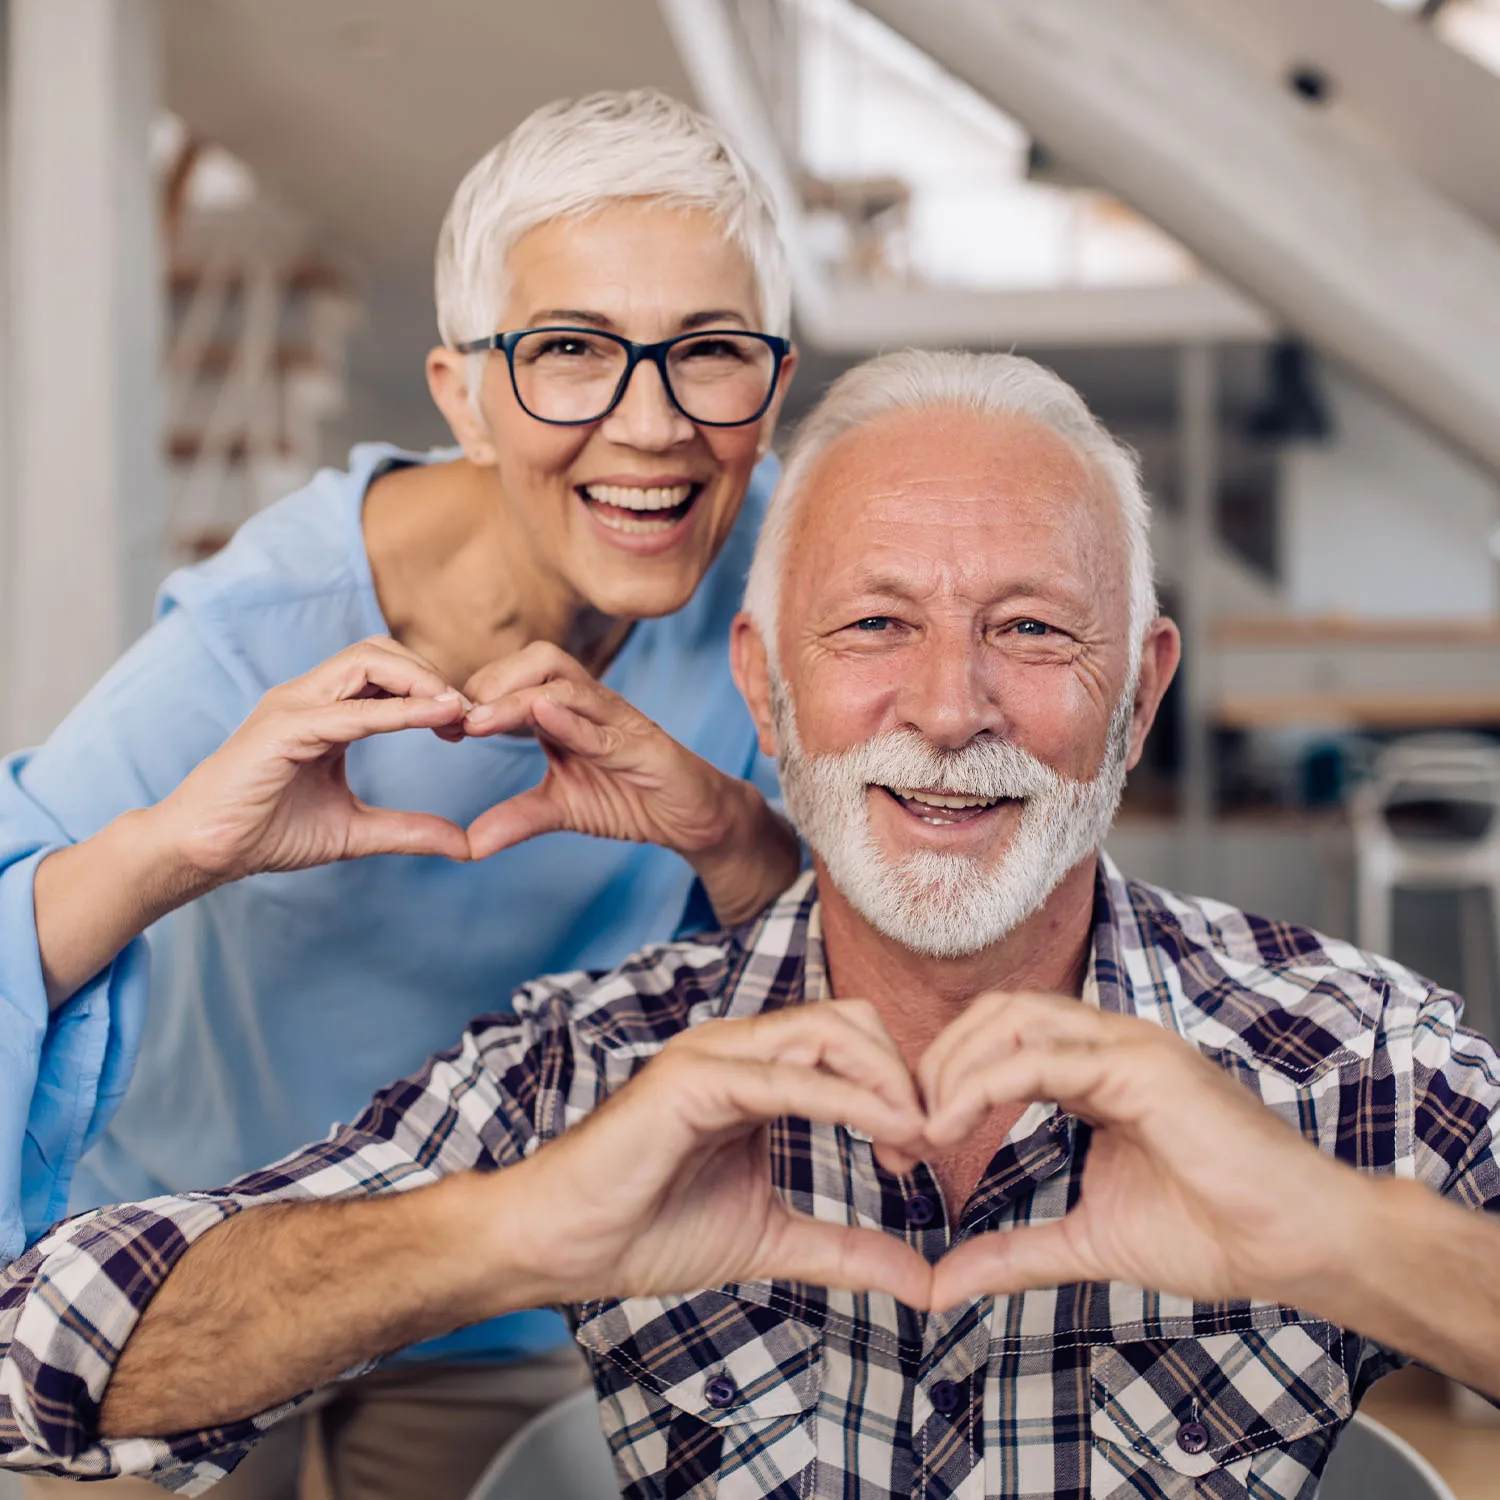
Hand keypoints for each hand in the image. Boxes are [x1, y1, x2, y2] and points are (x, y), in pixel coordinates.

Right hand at [156, 636, 471, 887]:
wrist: (203, 852)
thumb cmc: (266, 833)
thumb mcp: (355, 831)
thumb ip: (408, 831)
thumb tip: (465, 845)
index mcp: (324, 711)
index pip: (386, 673)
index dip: (431, 689)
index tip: (466, 725)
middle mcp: (309, 698)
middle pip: (381, 652)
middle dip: (431, 674)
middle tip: (468, 714)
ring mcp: (293, 707)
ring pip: (366, 662)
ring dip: (420, 681)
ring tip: (457, 709)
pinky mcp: (281, 730)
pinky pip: (349, 711)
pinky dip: (397, 712)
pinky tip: (435, 717)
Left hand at [462, 643, 799, 921]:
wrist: (693, 819)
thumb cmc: (631, 798)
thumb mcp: (562, 810)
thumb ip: (517, 818)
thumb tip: (468, 844)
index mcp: (567, 712)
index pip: (517, 679)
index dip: (477, 694)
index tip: (440, 724)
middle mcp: (592, 705)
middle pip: (540, 659)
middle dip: (494, 681)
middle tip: (457, 719)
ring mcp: (621, 720)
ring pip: (567, 684)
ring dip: (518, 698)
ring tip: (480, 720)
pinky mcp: (648, 746)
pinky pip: (607, 726)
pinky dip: (573, 721)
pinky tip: (543, 717)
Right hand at [503, 1001, 932, 1308]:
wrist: (558, 1246)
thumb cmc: (646, 1231)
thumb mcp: (771, 1239)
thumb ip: (847, 1250)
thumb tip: (927, 1283)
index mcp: (753, 1071)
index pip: (848, 1043)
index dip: (899, 1086)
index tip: (923, 1153)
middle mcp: (735, 1048)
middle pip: (849, 1020)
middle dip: (902, 1072)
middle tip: (928, 1142)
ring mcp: (711, 1055)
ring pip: (824, 1030)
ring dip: (884, 1079)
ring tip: (915, 1137)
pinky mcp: (690, 1080)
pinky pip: (784, 1077)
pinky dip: (845, 1100)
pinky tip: (886, 1136)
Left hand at [917, 993, 1361, 1310]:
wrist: (1301, 1246)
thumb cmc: (1215, 1234)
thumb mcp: (1087, 1244)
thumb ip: (1014, 1253)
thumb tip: (941, 1283)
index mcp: (1097, 1071)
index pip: (999, 1041)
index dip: (944, 1081)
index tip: (908, 1143)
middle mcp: (1109, 1043)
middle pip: (993, 1014)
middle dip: (935, 1063)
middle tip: (901, 1130)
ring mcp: (1128, 1045)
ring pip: (1010, 1019)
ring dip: (950, 1067)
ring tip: (922, 1128)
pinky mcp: (1143, 1065)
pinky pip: (1041, 1056)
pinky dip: (981, 1083)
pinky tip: (949, 1124)